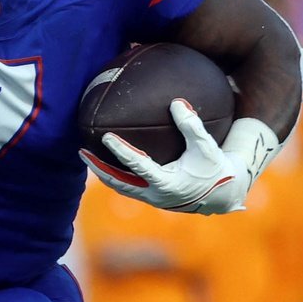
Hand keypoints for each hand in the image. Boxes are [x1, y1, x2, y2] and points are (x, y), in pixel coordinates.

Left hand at [84, 104, 272, 215]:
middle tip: (81, 151)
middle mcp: (154, 194)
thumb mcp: (206, 146)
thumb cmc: (213, 167)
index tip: (106, 137)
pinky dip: (114, 174)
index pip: (138, 166)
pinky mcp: (150, 197)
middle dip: (98, 168)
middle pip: (118, 182)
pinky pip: (126, 186)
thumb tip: (176, 102)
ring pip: (119, 187)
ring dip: (102, 173)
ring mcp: (150, 199)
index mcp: (167, 183)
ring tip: (86, 157)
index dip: (121, 151)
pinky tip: (105, 160)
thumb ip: (191, 125)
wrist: (221, 194)